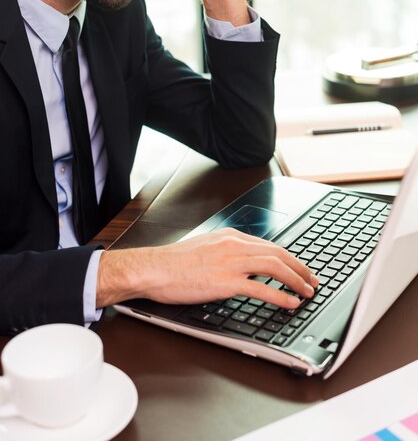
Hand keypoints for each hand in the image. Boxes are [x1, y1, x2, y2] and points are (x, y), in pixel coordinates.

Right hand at [97, 228, 318, 309]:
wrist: (154, 268)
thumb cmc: (173, 262)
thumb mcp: (204, 247)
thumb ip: (225, 251)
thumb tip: (241, 263)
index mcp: (229, 236)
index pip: (268, 245)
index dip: (289, 257)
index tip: (299, 267)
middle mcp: (234, 245)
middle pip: (277, 253)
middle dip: (300, 267)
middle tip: (313, 280)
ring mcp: (231, 262)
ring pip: (274, 267)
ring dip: (296, 280)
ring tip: (307, 291)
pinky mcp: (225, 281)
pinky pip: (261, 289)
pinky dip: (280, 296)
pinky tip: (290, 303)